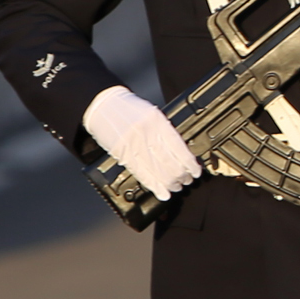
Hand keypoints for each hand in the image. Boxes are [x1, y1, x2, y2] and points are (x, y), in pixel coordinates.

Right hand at [83, 85, 200, 197]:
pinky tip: (161, 192)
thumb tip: (181, 153)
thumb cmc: (130, 109)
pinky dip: (152, 184)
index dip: (189, 163)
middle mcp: (147, 134)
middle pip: (169, 161)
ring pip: (156, 170)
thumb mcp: (153, 115)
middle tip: (187, 180)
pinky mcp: (122, 154)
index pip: (178, 148)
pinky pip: (140, 173)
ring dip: (169, 182)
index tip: (196, 171)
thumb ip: (165, 131)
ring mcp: (133, 145)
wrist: (104, 106)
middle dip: (181, 175)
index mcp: (157, 122)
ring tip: (177, 187)